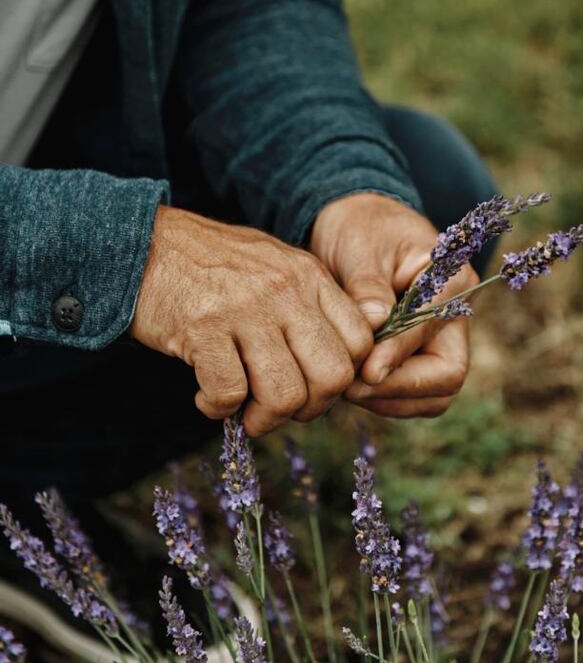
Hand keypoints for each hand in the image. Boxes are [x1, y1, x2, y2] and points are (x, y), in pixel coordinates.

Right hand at [131, 206, 372, 435]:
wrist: (142, 243)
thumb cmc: (210, 265)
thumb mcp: (274, 266)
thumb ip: (310, 304)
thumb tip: (341, 363)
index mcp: (309, 275)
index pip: (361, 342)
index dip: (342, 378)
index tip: (312, 386)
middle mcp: (285, 290)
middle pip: (333, 376)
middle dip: (309, 408)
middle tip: (278, 408)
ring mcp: (245, 309)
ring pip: (285, 395)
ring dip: (263, 419)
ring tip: (243, 410)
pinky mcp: (202, 329)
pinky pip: (229, 395)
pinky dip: (217, 409)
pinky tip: (205, 395)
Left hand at [310, 193, 476, 417]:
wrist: (356, 224)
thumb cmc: (360, 229)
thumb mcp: (360, 248)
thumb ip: (368, 287)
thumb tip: (375, 326)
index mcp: (451, 279)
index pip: (433, 331)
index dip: (399, 355)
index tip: (365, 372)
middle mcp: (455, 314)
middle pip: (448, 375)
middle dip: (398, 388)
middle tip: (349, 386)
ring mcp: (441, 339)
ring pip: (434, 395)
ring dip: (390, 399)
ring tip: (345, 385)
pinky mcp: (421, 356)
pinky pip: (414, 395)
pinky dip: (384, 399)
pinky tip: (351, 384)